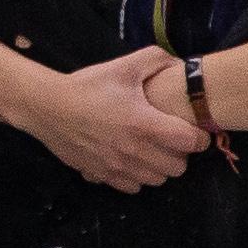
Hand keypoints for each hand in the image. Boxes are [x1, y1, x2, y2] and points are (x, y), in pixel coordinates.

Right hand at [39, 46, 207, 196]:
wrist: (47, 107)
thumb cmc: (87, 86)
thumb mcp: (122, 65)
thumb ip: (156, 60)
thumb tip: (179, 65)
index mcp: (145, 124)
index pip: (191, 142)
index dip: (200, 137)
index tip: (195, 130)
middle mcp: (135, 151)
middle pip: (178, 168)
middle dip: (180, 154)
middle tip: (171, 140)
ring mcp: (118, 167)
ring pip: (157, 180)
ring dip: (159, 167)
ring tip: (151, 150)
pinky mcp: (103, 176)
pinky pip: (133, 187)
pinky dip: (137, 177)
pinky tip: (129, 159)